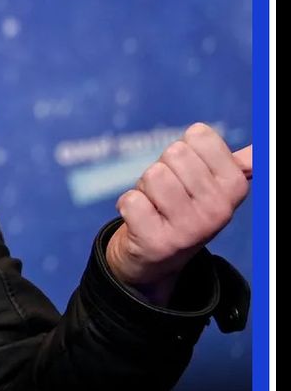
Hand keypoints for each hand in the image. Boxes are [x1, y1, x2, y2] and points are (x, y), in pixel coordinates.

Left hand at [106, 123, 251, 305]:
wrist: (159, 255)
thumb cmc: (185, 206)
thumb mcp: (217, 186)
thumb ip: (239, 163)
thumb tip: (261, 148)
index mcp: (235, 186)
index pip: (198, 135)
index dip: (185, 150)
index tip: (187, 174)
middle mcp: (219, 208)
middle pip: (174, 153)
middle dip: (164, 168)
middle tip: (168, 193)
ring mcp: (190, 228)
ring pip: (154, 175)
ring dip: (146, 187)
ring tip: (156, 206)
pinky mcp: (158, 242)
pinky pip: (131, 200)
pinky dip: (128, 205)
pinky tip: (142, 220)